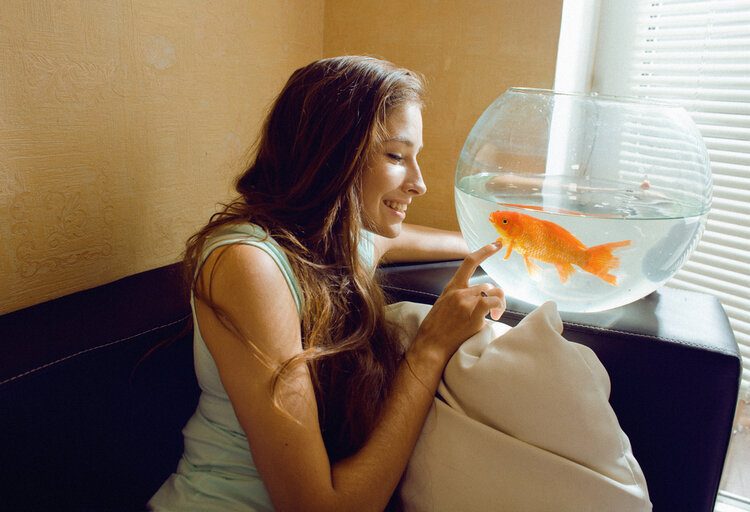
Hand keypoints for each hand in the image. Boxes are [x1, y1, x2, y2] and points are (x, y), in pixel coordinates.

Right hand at [411, 243, 505, 364]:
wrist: (430, 346)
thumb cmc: (436, 330)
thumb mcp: (442, 306)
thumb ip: (457, 297)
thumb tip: (476, 297)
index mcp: (451, 288)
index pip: (469, 262)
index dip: (484, 251)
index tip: (495, 244)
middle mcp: (459, 292)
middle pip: (487, 284)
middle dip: (494, 296)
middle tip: (496, 310)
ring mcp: (466, 302)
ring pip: (493, 293)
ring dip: (499, 304)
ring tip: (495, 316)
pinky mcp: (473, 314)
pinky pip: (493, 302)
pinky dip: (498, 307)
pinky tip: (494, 317)